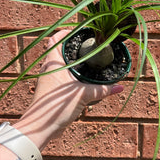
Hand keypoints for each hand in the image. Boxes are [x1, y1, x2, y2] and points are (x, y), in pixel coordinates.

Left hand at [14, 29, 123, 149]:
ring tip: (87, 59)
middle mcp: (49, 68)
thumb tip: (119, 87)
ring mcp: (49, 79)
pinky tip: (82, 78)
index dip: (66, 32)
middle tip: (87, 44)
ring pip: (60, 63)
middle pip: (59, 49)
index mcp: (53, 63)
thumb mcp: (83, 95)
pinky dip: (71, 73)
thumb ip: (102, 90)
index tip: (79, 31)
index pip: (56, 39)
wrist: (40, 128)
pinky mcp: (51, 90)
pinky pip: (62, 76)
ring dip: (72, 60)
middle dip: (72, 45)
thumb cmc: (55, 108)